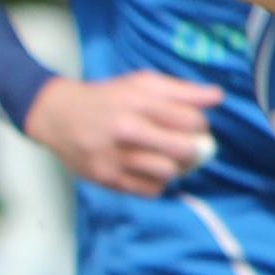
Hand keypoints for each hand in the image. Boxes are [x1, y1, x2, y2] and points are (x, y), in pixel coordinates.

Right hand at [22, 70, 223, 195]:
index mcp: (138, 102)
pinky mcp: (106, 178)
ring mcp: (115, 156)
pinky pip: (148, 190)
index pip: (191, 120)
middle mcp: (125, 129)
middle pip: (183, 149)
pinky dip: (156, 183)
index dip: (200, 125)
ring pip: (167, 172)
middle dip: (194, 150)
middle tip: (188, 148)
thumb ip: (180, 90)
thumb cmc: (107, 98)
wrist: (57, 116)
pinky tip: (148, 171)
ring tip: (167, 160)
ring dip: (174, 168)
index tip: (192, 127)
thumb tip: (218, 97)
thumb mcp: (141, 84)